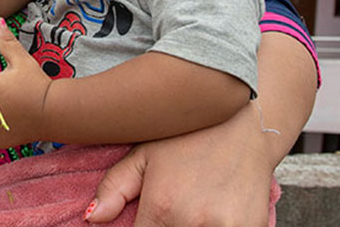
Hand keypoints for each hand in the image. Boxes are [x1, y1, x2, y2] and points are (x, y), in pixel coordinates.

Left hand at [85, 101, 274, 225]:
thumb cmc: (191, 134)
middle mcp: (193, 223)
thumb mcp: (145, 153)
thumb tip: (92, 218)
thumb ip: (114, 187)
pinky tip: (211, 214)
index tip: (145, 221)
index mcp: (162, 207)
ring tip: (189, 209)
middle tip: (169, 211)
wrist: (247, 123)